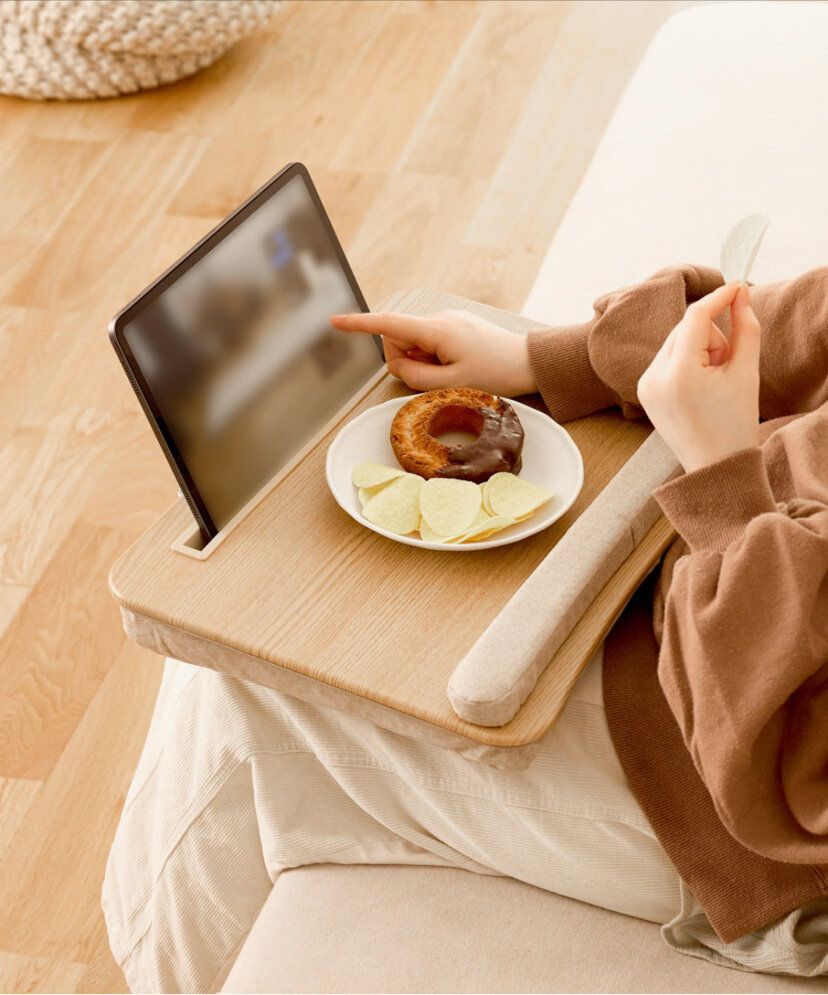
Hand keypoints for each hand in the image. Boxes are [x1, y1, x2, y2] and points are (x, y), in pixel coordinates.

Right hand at [330, 308, 535, 396]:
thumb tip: (398, 365)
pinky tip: (459, 365)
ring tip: (452, 371)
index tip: (335, 322)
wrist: (529, 361)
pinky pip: (430, 343)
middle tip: (437, 377)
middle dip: (407, 361)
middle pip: (399, 340)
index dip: (359, 325)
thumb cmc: (496, 373)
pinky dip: (434, 358)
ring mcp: (447, 321)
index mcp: (436, 330)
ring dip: (424, 362)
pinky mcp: (455, 326)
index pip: (388, 325)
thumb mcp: (452, 384)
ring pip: (414, 344)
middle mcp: (438, 319)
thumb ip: (416, 376)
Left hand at [637, 283, 760, 473]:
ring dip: (699, 350)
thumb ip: (745, 328)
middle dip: (711, 337)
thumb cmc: (734, 423)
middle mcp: (653, 376)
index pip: (695, 317)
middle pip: (685, 328)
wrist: (714, 465)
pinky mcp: (642, 390)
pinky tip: (698, 389)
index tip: (737, 286)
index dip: (718, 298)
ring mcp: (644, 384)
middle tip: (728, 366)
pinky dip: (686, 363)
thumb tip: (739, 295)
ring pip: (676, 342)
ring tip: (714, 382)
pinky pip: (667, 359)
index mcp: (679, 373)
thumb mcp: (746, 372)